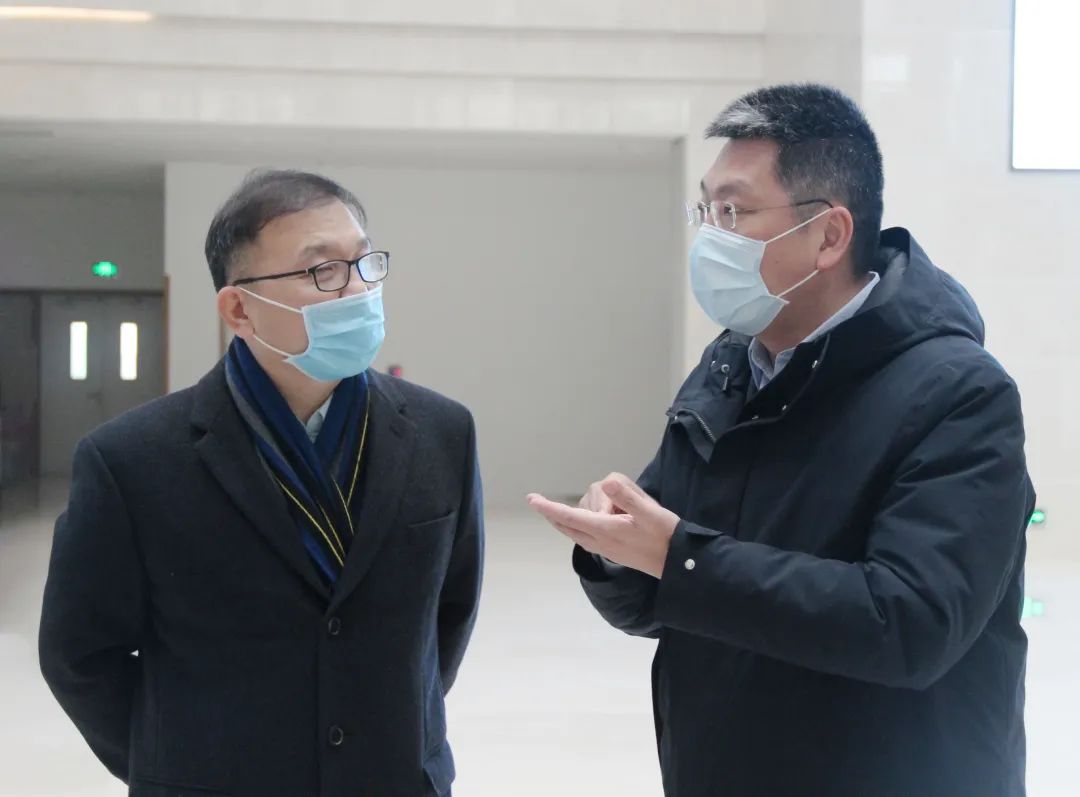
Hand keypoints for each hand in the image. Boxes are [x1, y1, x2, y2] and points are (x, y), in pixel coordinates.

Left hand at [527, 473, 680, 578]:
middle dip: (553, 513)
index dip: (549, 507)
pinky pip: (586, 536)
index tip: (531, 499)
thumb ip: (627, 497)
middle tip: (539, 502)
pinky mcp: (612, 551)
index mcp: (605, 530)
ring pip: (578, 528)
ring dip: (583, 513)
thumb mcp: (650, 512)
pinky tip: (592, 519)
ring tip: (615, 507)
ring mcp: (604, 548)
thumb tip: (605, 484)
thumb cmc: (666, 535)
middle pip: (567, 526)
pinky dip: (582, 525)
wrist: (679, 564)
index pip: (569, 516)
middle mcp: (599, 541)